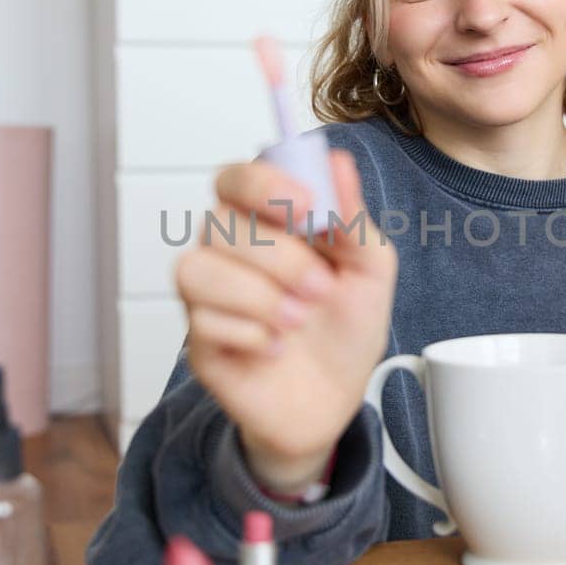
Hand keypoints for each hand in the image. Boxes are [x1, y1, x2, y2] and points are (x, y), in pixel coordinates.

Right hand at [174, 149, 397, 492]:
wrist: (335, 402)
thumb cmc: (344, 330)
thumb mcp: (369, 271)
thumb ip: (352, 218)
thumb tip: (337, 162)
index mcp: (266, 224)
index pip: (236, 178)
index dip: (262, 183)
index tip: (306, 205)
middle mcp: (228, 253)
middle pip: (218, 222)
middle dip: (279, 256)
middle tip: (321, 287)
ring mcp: (208, 297)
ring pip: (196, 269)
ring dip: (258, 296)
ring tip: (298, 321)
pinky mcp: (198, 342)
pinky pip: (201, 321)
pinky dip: (250, 334)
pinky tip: (275, 347)